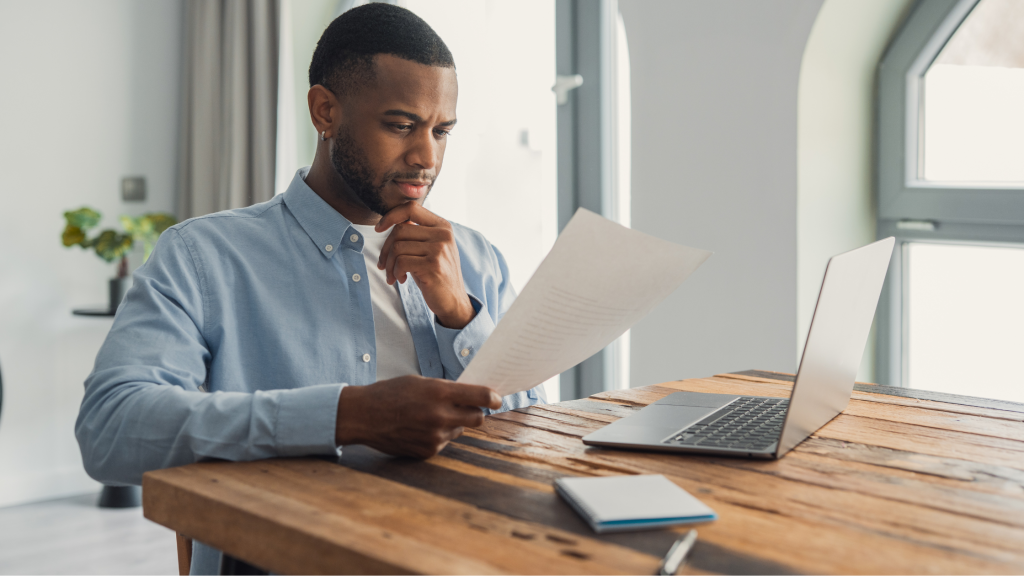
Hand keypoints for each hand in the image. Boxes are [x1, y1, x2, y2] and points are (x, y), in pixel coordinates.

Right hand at [335, 376, 501, 458]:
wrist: (363, 416)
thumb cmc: (390, 394)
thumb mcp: (420, 382)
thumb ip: (446, 390)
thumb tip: (470, 396)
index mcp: (439, 392)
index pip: (481, 397)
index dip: (493, 398)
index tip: (496, 399)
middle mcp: (440, 415)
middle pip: (478, 418)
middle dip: (475, 412)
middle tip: (466, 408)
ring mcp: (435, 436)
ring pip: (459, 431)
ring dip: (452, 424)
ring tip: (428, 416)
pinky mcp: (428, 451)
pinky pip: (445, 443)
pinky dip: (438, 436)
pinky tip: (419, 429)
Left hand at [375, 202, 474, 328]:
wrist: (453, 301)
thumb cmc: (436, 274)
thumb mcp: (430, 248)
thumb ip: (416, 234)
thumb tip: (390, 222)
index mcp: (442, 226)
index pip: (411, 208)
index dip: (390, 216)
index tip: (379, 228)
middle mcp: (443, 235)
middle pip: (400, 230)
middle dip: (385, 249)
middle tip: (383, 265)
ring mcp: (439, 250)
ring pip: (398, 247)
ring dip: (389, 264)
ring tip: (392, 275)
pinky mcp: (433, 266)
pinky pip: (401, 262)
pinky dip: (395, 272)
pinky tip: (401, 279)